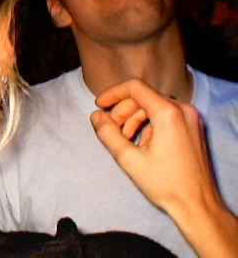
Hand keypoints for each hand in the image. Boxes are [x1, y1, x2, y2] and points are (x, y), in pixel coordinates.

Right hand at [91, 79, 237, 256]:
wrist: (197, 205)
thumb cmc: (165, 184)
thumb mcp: (129, 159)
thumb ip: (108, 133)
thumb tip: (96, 116)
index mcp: (169, 113)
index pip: (135, 88)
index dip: (113, 94)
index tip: (99, 105)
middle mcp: (183, 109)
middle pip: (143, 98)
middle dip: (122, 112)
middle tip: (110, 131)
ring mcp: (190, 118)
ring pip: (153, 106)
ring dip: (134, 119)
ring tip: (125, 141)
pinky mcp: (192, 127)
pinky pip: (164, 116)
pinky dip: (148, 125)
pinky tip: (141, 144)